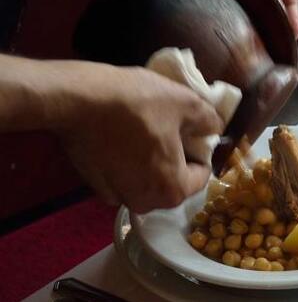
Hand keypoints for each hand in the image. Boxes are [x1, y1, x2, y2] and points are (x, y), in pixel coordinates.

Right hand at [54, 64, 223, 212]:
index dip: (200, 149)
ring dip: (152, 159)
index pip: (202, 175)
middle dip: (176, 157)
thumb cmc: (137, 103)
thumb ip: (210, 120)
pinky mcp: (95, 187)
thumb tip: (215, 129)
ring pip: (149, 180)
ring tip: (144, 129)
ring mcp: (117, 197)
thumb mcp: (186, 103)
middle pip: (175, 181)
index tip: (189, 128)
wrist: (77, 99)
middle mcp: (146, 203)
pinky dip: (128, 162)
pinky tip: (121, 137)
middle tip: (167, 126)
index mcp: (172, 191)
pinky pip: (125, 177)